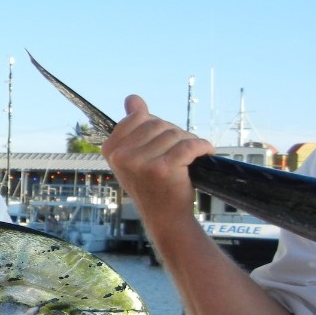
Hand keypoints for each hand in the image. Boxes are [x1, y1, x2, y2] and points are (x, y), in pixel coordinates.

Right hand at [101, 94, 213, 221]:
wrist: (164, 216)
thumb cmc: (151, 184)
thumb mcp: (135, 155)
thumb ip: (133, 126)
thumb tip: (132, 98)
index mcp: (111, 149)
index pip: (138, 118)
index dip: (156, 128)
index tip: (160, 145)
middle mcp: (121, 155)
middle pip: (158, 125)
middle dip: (174, 135)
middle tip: (178, 153)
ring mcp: (141, 162)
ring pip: (175, 134)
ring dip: (188, 143)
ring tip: (188, 159)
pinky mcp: (163, 168)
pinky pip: (190, 145)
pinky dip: (202, 148)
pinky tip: (204, 154)